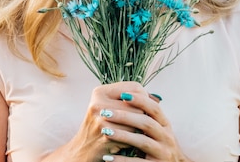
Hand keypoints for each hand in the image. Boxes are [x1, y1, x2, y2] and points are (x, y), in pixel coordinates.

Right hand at [42, 81, 191, 161]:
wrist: (82, 151)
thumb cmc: (101, 128)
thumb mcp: (109, 108)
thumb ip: (129, 101)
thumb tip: (157, 98)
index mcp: (100, 92)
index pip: (135, 87)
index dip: (144, 98)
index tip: (144, 108)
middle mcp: (98, 102)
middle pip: (138, 104)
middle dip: (141, 115)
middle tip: (137, 124)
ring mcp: (101, 119)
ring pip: (137, 120)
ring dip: (137, 129)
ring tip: (130, 133)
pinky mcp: (105, 135)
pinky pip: (131, 134)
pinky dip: (132, 140)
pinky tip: (125, 142)